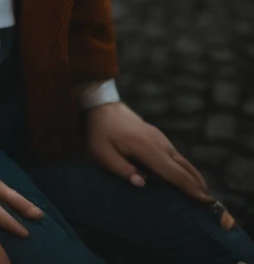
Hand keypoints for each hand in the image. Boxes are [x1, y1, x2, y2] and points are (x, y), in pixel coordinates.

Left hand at [85, 101, 211, 203]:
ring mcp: (160, 138)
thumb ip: (120, 169)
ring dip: (194, 177)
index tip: (204, 201)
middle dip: (198, 185)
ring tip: (204, 195)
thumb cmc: (100, 133)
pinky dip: (186, 168)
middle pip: (183, 167)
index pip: (172, 171)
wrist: (102, 106)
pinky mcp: (159, 137)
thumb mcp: (101, 153)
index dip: (189, 187)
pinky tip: (189, 178)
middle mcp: (158, 142)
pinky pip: (176, 155)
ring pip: (182, 160)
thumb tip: (142, 184)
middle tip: (210, 204)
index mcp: (146, 147)